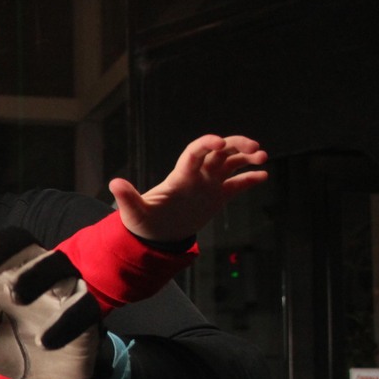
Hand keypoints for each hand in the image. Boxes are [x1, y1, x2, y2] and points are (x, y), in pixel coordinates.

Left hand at [0, 224, 101, 378]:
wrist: (47, 375)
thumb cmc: (5, 345)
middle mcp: (28, 271)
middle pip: (18, 239)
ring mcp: (59, 289)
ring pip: (55, 264)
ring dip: (33, 276)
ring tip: (13, 295)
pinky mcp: (84, 312)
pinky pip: (80, 308)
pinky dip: (63, 322)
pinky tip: (44, 341)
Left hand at [110, 134, 267, 242]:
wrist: (155, 236)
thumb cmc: (143, 223)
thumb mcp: (134, 213)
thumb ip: (128, 198)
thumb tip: (114, 183)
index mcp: (181, 176)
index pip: (196, 152)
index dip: (207, 143)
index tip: (220, 142)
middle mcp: (197, 176)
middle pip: (219, 152)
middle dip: (237, 145)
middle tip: (255, 149)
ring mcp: (208, 185)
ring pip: (231, 164)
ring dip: (246, 158)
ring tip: (263, 158)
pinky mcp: (216, 198)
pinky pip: (236, 185)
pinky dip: (249, 179)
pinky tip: (263, 176)